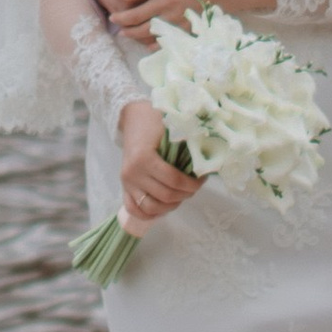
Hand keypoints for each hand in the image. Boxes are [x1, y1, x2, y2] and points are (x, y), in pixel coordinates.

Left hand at [100, 0, 269, 32]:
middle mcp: (167, 2)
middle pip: (135, 15)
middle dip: (121, 18)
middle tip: (113, 18)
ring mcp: (178, 18)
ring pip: (147, 31)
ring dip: (132, 32)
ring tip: (125, 32)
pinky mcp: (190, 28)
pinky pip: (167, 39)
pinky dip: (154, 42)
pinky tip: (148, 41)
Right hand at [117, 101, 203, 228]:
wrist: (133, 117)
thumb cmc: (154, 121)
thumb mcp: (171, 128)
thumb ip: (186, 146)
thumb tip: (207, 164)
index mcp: (144, 158)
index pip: (174, 180)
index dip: (192, 184)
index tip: (202, 179)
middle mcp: (132, 173)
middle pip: (165, 196)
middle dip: (185, 194)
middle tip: (194, 187)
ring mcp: (126, 182)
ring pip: (151, 207)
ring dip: (170, 206)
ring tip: (181, 196)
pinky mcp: (124, 187)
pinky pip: (134, 209)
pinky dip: (150, 213)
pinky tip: (164, 207)